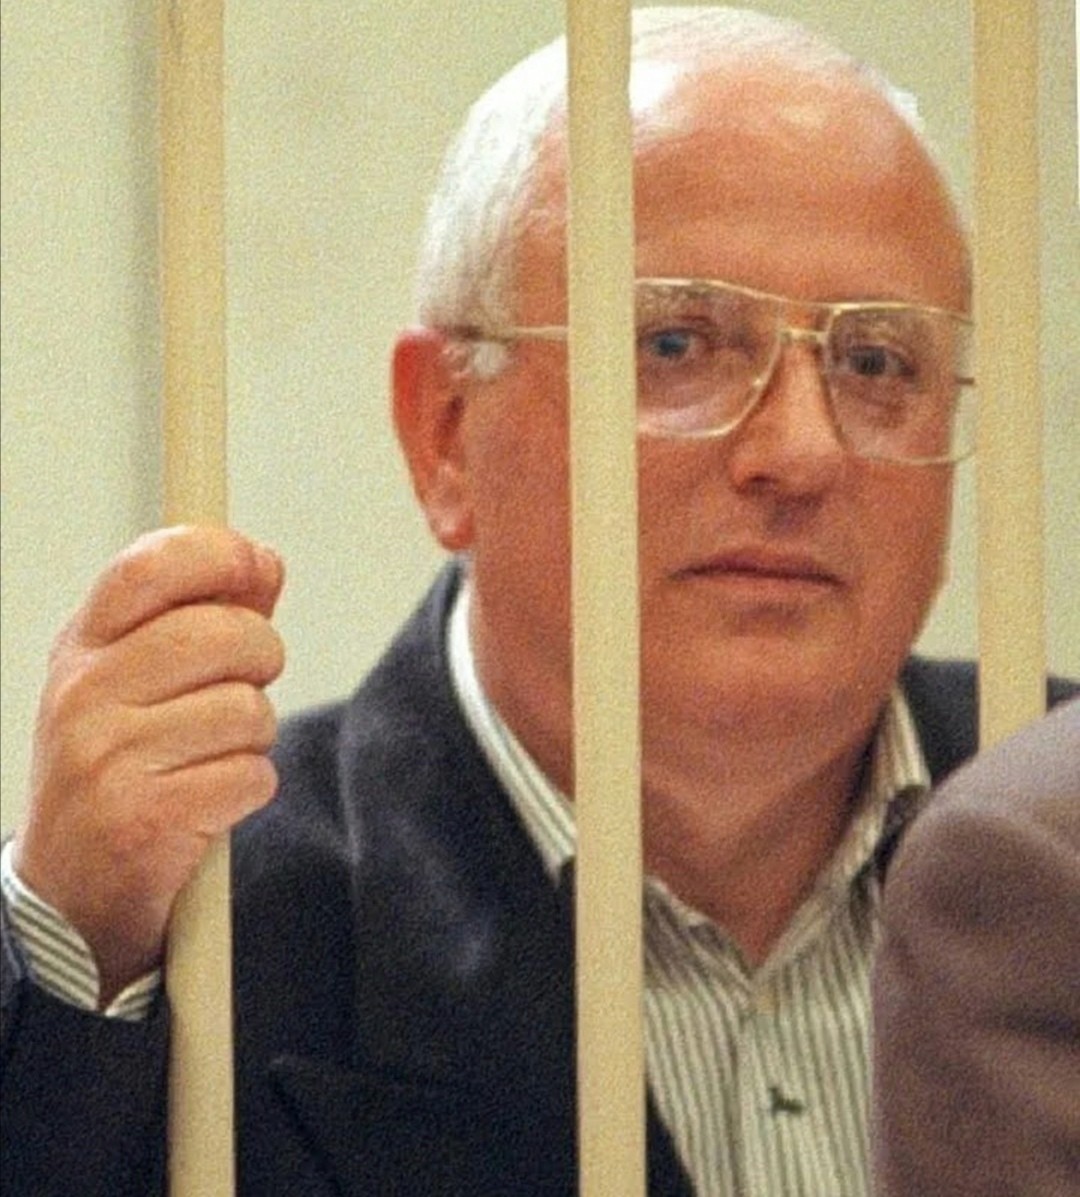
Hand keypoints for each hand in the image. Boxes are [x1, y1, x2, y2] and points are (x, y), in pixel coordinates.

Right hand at [12, 526, 285, 1003]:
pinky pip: (251, 776)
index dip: (217, 554)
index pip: (148, 568)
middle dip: (262, 656)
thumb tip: (264, 565)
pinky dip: (250, 788)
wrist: (68, 891)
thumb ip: (201, 619)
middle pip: (222, 635)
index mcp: (83, 649)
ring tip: (214, 755)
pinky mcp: (143, 820)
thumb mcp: (135, 683)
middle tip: (248, 684)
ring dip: (254, 736)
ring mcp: (108, 758)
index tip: (257, 565)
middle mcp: (84, 695)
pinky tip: (212, 800)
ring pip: (248, 709)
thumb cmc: (116, 771)